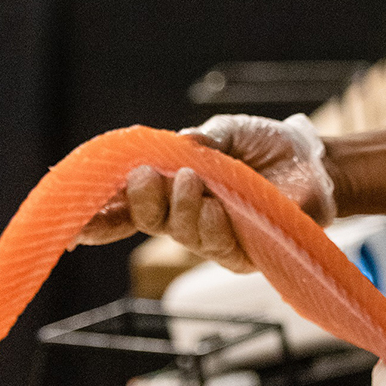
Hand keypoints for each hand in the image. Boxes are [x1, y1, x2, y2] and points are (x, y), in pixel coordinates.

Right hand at [73, 113, 335, 271]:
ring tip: (192, 180)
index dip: (99, 216)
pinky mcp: (239, 253)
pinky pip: (215, 246)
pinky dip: (210, 225)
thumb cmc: (267, 146)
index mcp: (172, 186)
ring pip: (177, 232)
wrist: (312, 163)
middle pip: (146, 220)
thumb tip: (178, 148)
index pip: (128, 206)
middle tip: (144, 177)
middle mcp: (185, 216)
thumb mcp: (228, 132)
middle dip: (138, 200)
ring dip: (178, 206)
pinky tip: (215, 209)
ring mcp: (210, 237)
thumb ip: (200, 140)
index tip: (72, 221)